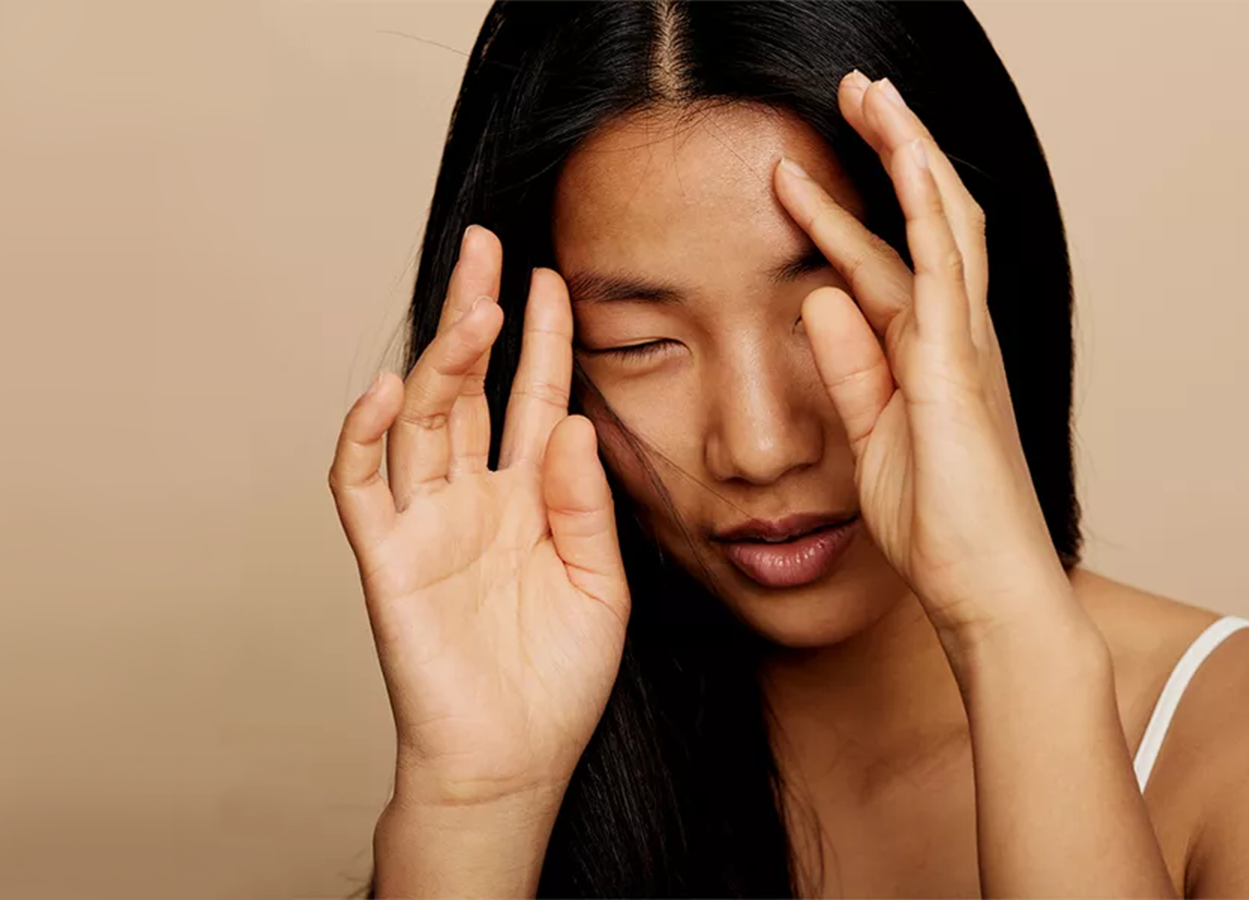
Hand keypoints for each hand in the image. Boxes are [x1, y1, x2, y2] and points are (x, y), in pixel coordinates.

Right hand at [328, 226, 629, 807]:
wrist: (514, 758)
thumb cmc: (561, 679)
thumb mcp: (602, 584)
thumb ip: (587, 504)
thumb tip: (574, 423)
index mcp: (530, 498)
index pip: (535, 398)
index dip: (542, 340)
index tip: (552, 278)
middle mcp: (475, 497)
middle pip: (469, 389)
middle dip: (477, 318)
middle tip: (487, 248)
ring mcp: (427, 522)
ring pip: (421, 421)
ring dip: (441, 362)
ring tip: (471, 310)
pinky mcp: (387, 559)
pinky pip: (362, 488)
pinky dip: (363, 437)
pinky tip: (388, 391)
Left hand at [773, 71, 1075, 639]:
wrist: (986, 592)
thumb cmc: (939, 527)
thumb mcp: (871, 434)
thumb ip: (849, 366)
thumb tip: (815, 297)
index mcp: (929, 353)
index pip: (880, 260)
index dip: (837, 211)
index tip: (789, 172)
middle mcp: (954, 335)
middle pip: (927, 217)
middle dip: (893, 150)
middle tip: (857, 90)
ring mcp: (966, 346)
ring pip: (944, 223)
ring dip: (911, 153)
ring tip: (873, 94)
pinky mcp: (962, 369)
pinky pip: (945, 273)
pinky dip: (927, 210)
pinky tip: (906, 159)